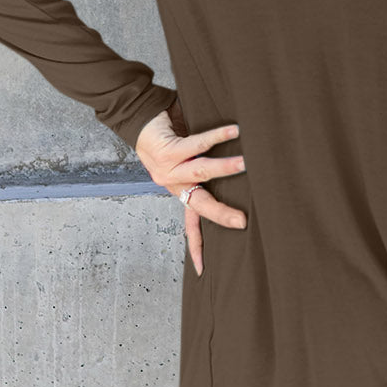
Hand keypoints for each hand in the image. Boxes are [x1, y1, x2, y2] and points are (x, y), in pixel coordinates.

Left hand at [135, 100, 246, 276]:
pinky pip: (197, 144)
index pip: (191, 224)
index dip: (197, 247)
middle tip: (243, 221)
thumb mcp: (188, 160)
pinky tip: (234, 131)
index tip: (202, 270)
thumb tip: (244, 173)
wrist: (140, 117)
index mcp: (180, 191)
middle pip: (200, 205)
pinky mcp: (168, 149)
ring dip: (225, 168)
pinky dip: (217, 137)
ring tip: (246, 164)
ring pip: (202, 172)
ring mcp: (168, 169)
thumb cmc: (170, 135)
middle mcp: (173, 184)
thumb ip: (206, 169)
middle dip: (222, 215)